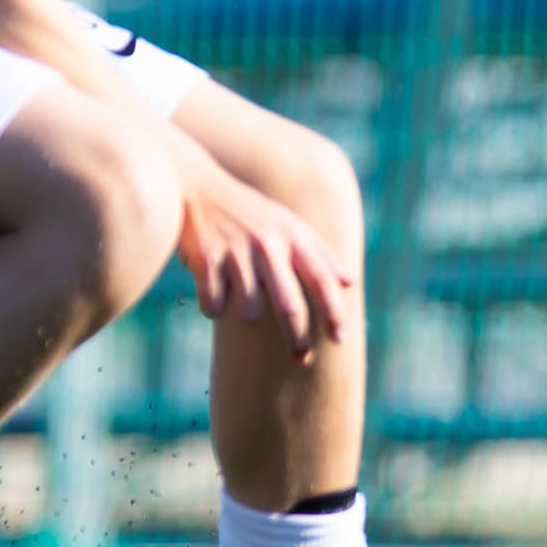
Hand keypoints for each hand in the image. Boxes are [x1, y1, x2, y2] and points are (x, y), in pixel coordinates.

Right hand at [166, 136, 350, 354]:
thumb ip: (320, 252)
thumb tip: (350, 282)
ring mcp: (236, 253)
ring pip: (249, 311)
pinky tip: (211, 287)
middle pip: (289, 306)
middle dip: (297, 339)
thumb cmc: (248, 211)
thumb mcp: (288, 223)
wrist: (196, 186)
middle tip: (303, 360)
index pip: (321, 279)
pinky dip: (213, 305)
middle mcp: (268, 245)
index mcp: (292, 237)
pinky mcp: (205, 260)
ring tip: (240, 296)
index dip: (333, 312)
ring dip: (245, 312)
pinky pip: (213, 306)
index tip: (340, 339)